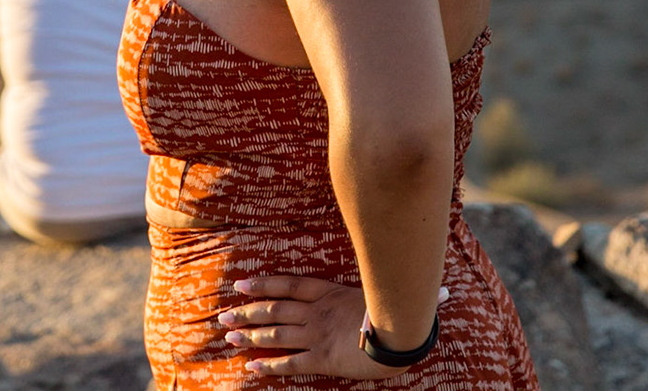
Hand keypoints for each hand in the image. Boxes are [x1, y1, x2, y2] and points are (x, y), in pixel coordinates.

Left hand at [217, 276, 436, 378]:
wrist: (400, 335)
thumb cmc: (394, 310)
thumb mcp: (382, 290)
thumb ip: (387, 284)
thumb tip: (425, 281)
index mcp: (328, 293)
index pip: (287, 286)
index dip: (263, 285)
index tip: (242, 285)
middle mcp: (316, 313)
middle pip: (273, 310)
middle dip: (246, 312)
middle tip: (222, 316)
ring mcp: (316, 335)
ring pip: (275, 334)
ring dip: (250, 335)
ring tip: (229, 336)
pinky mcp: (321, 359)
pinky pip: (290, 363)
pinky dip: (269, 364)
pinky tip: (253, 365)